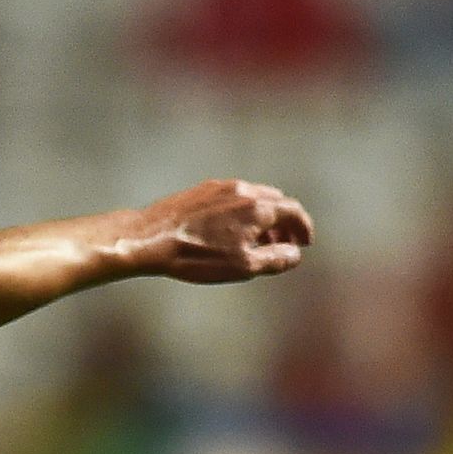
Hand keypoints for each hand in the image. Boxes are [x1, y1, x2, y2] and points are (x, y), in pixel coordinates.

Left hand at [137, 179, 313, 283]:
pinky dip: (241, 211)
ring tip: (255, 241)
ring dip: (262, 217)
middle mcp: (243, 190)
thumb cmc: (195, 256)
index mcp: (258, 208)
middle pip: (276, 202)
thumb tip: (295, 255)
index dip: (304, 227)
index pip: (294, 211)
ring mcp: (221, 187)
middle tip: (281, 244)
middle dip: (284, 223)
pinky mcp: (201, 190)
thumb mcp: (242, 266)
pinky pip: (232, 197)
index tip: (304, 242)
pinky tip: (229, 230)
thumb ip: (275, 259)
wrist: (148, 238)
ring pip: (254, 197)